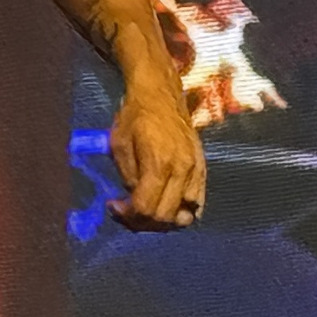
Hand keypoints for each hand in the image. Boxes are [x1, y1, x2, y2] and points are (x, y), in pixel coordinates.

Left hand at [108, 87, 205, 229]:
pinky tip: (165, 204)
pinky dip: (181, 212)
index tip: (113, 206)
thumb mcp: (119, 146)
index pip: (147, 209)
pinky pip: (197, 204)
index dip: (127, 216)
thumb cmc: (134, 116)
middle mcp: (182, 169)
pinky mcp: (202, 169)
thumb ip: (128, 178)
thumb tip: (134, 201)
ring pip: (185, 216)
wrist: (160, 94)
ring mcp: (196, 170)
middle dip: (142, 222)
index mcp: (159, 163)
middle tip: (126, 211)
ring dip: (163, 221)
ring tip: (147, 210)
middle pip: (165, 218)